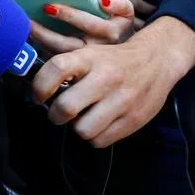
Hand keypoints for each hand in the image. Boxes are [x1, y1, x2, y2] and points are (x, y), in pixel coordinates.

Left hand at [29, 0, 135, 55]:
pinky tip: (29, 42)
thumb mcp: (126, 14)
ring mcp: (84, 64)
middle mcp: (97, 51)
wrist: (129, 60)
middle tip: (27, 21)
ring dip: (40, 43)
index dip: (69, 15)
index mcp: (111, 33)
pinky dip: (41, 52)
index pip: (90, 24)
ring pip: (58, 56)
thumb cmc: (118, 29)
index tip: (48, 7)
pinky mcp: (76, 73)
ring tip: (25, 29)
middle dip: (45, 33)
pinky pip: (55, 64)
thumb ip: (118, 3)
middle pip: (68, 44)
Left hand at [31, 17, 194, 146]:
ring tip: (82, 118)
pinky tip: (98, 124)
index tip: (38, 96)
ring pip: (83, 130)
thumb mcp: (90, 53)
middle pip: (66, 107)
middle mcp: (106, 78)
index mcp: (90, 58)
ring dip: (77, 127)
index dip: (40, 86)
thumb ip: (67, 69)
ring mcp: (122, 100)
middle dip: (55, 115)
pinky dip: (94, 136)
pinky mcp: (133, 120)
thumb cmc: (114, 60)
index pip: (56, 69)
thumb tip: (37, 91)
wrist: (157, 60)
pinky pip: (100, 141)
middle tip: (58, 112)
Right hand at [73, 0, 154, 22]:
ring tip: (140, 26)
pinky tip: (125, 28)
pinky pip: (109, 24)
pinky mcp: (92, 14)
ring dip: (130, 27)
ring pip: (118, 25)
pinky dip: (119, 27)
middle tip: (151, 23)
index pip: (136, 3)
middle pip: (128, 20)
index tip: (155, 10)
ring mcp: (97, 9)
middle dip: (141, 22)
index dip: (148, 8)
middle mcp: (105, 1)